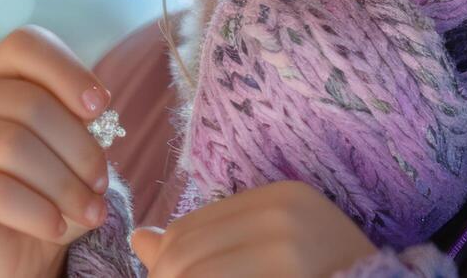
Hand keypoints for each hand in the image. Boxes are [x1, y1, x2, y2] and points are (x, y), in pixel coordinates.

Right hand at [0, 25, 114, 277]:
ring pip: (13, 146)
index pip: (24, 45)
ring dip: (64, 185)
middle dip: (78, 148)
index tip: (101, 107)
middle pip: (29, 103)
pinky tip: (56, 227)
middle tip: (101, 186)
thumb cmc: (47, 194)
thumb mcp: (71, 152)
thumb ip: (78, 123)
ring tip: (90, 212)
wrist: (17, 254)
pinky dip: (37, 212)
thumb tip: (93, 112)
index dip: (66, 70)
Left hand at [128, 180, 378, 277]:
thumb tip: (139, 240)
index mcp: (277, 197)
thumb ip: (205, 243)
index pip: (189, 230)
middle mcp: (282, 214)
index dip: (168, 267)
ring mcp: (288, 248)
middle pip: (185, 255)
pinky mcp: (291, 276)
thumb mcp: (270, 251)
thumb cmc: (326, 277)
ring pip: (194, 276)